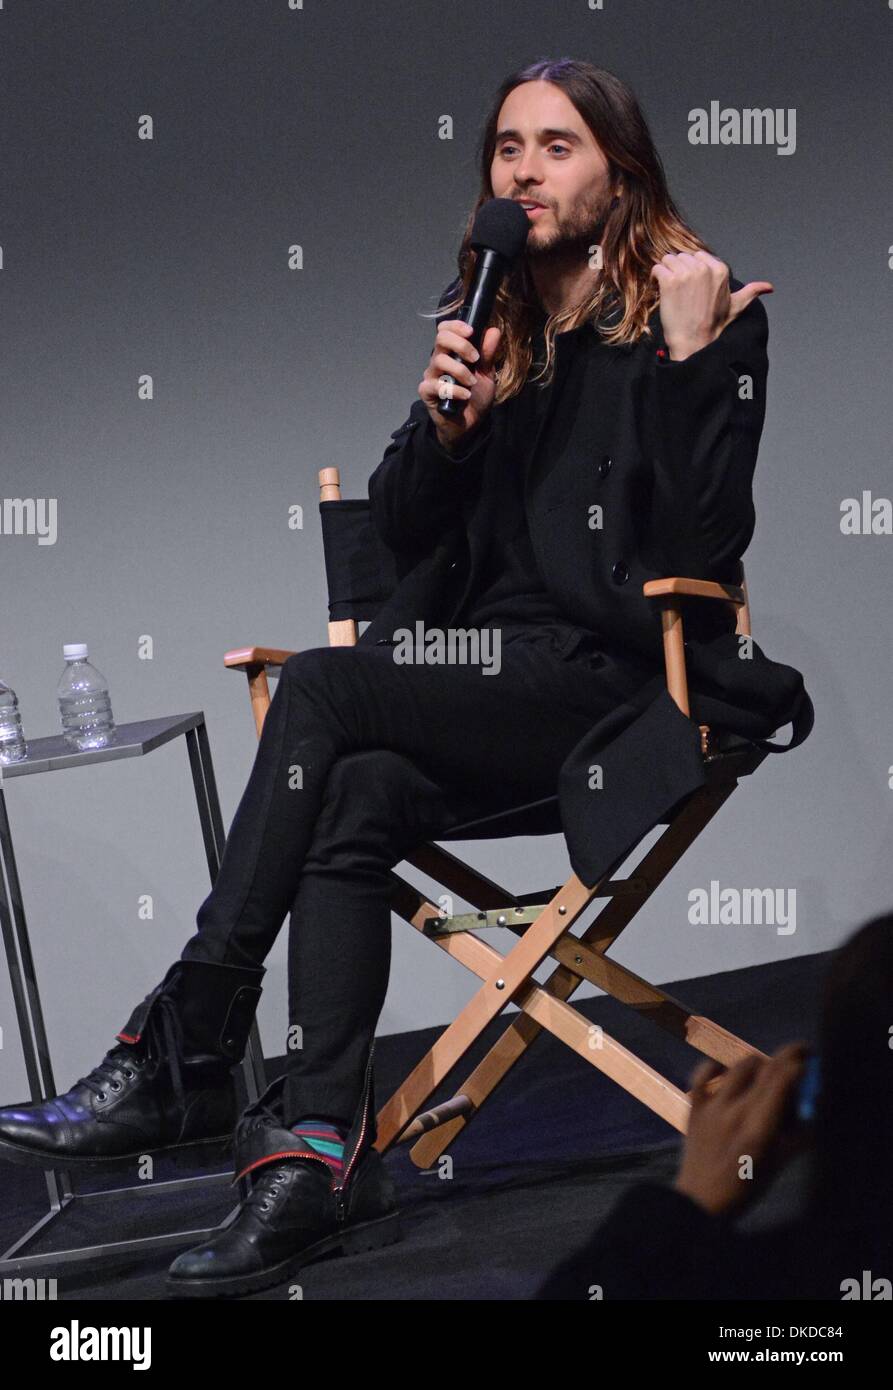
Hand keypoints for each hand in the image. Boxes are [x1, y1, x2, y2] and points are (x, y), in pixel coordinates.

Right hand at [418, 319, 501, 451]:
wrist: (470, 424)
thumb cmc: (475, 397)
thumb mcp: (486, 374)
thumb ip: (488, 354)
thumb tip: (493, 330)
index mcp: (451, 353)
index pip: (444, 330)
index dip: (455, 326)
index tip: (471, 331)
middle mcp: (438, 361)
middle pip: (441, 339)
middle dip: (461, 345)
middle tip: (475, 359)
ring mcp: (431, 376)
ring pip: (439, 361)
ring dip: (460, 371)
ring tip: (472, 383)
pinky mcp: (427, 393)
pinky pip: (436, 386)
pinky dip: (454, 390)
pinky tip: (465, 396)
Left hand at [650, 250, 772, 359]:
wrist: (694, 342)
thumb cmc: (713, 326)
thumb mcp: (736, 306)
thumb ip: (751, 292)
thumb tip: (770, 288)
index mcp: (720, 270)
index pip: (698, 255)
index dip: (692, 271)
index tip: (693, 288)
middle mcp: (704, 268)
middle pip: (682, 256)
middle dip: (679, 271)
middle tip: (682, 293)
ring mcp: (687, 274)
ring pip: (668, 260)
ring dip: (666, 273)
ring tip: (672, 293)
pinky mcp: (670, 281)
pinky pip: (657, 268)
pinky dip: (656, 278)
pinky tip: (662, 292)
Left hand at [673, 1041, 810, 1216]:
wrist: (701, 1200)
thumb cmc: (746, 1186)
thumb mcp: (780, 1165)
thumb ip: (800, 1136)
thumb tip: (814, 1107)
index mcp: (760, 1129)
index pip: (781, 1082)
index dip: (798, 1065)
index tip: (810, 1060)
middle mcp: (736, 1111)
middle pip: (765, 1070)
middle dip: (787, 1057)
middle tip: (800, 1054)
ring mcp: (712, 1107)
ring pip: (740, 1067)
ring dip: (760, 1064)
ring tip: (768, 1071)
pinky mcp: (694, 1106)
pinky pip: (703, 1073)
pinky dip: (716, 1066)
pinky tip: (726, 1071)